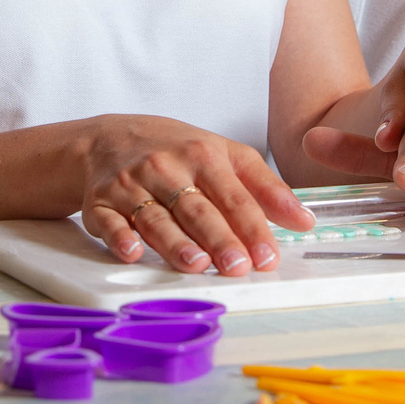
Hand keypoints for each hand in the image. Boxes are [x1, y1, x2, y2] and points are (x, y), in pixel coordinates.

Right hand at [74, 115, 313, 275]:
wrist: (109, 137)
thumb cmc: (176, 151)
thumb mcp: (225, 155)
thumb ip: (265, 187)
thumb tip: (304, 221)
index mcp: (203, 155)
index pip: (232, 195)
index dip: (251, 226)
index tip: (267, 256)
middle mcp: (166, 168)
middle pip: (196, 208)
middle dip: (218, 238)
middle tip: (237, 266)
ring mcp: (131, 185)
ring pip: (155, 217)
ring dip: (175, 242)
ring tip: (196, 265)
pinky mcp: (100, 203)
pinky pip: (109, 222)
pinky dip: (119, 237)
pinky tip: (132, 252)